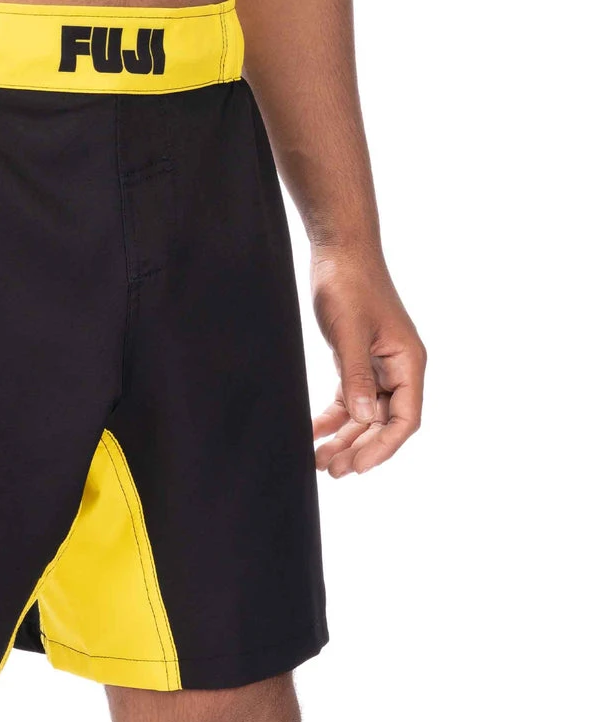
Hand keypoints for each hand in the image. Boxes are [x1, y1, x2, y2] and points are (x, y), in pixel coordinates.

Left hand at [310, 247, 425, 476]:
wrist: (338, 250)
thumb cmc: (349, 283)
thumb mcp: (349, 331)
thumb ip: (356, 375)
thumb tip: (363, 418)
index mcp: (408, 362)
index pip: (405, 418)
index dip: (383, 446)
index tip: (358, 467)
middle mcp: (398, 368)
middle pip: (384, 422)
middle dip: (360, 448)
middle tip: (332, 471)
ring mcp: (378, 365)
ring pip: (364, 414)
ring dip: (344, 438)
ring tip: (320, 461)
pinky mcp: (356, 359)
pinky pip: (348, 397)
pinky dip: (332, 416)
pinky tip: (313, 432)